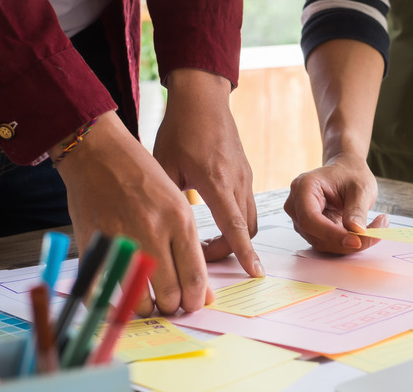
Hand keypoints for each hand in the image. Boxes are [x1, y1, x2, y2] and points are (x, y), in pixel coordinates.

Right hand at [54, 112, 213, 315]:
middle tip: (170, 305)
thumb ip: (189, 248)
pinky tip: (118, 301)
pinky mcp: (94, 243)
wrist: (98, 152)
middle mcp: (153, 231)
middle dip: (173, 307)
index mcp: (179, 220)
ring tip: (147, 303)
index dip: (196, 299)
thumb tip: (201, 291)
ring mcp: (122, 239)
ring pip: (139, 298)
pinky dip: (111, 302)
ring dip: (145, 308)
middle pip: (170, 293)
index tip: (193, 304)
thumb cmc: (141, 177)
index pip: (194, 277)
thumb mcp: (176, 204)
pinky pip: (103, 290)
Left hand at [152, 69, 262, 276]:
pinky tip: (214, 218)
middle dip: (229, 250)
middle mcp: (237, 181)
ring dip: (234, 236)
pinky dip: (236, 220)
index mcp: (216, 181)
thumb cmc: (180, 128)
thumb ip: (166, 199)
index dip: (245, 252)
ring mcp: (246, 177)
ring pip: (250, 219)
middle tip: (201, 256)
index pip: (236, 226)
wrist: (203, 97)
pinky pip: (247, 204)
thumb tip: (158, 232)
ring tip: (206, 241)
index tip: (254, 272)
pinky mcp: (246, 173)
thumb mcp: (164, 164)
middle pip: (246, 230)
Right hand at [285, 152, 386, 252]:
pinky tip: (364, 231)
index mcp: (303, 188)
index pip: (310, 219)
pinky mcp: (311, 230)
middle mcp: (296, 206)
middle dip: (346, 241)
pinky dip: (347, 242)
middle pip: (316, 235)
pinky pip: (328, 243)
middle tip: (377, 234)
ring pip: (323, 243)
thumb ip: (357, 209)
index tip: (357, 240)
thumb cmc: (350, 174)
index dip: (332, 234)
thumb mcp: (360, 188)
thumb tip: (357, 231)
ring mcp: (301, 219)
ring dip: (349, 243)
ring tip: (376, 227)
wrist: (345, 171)